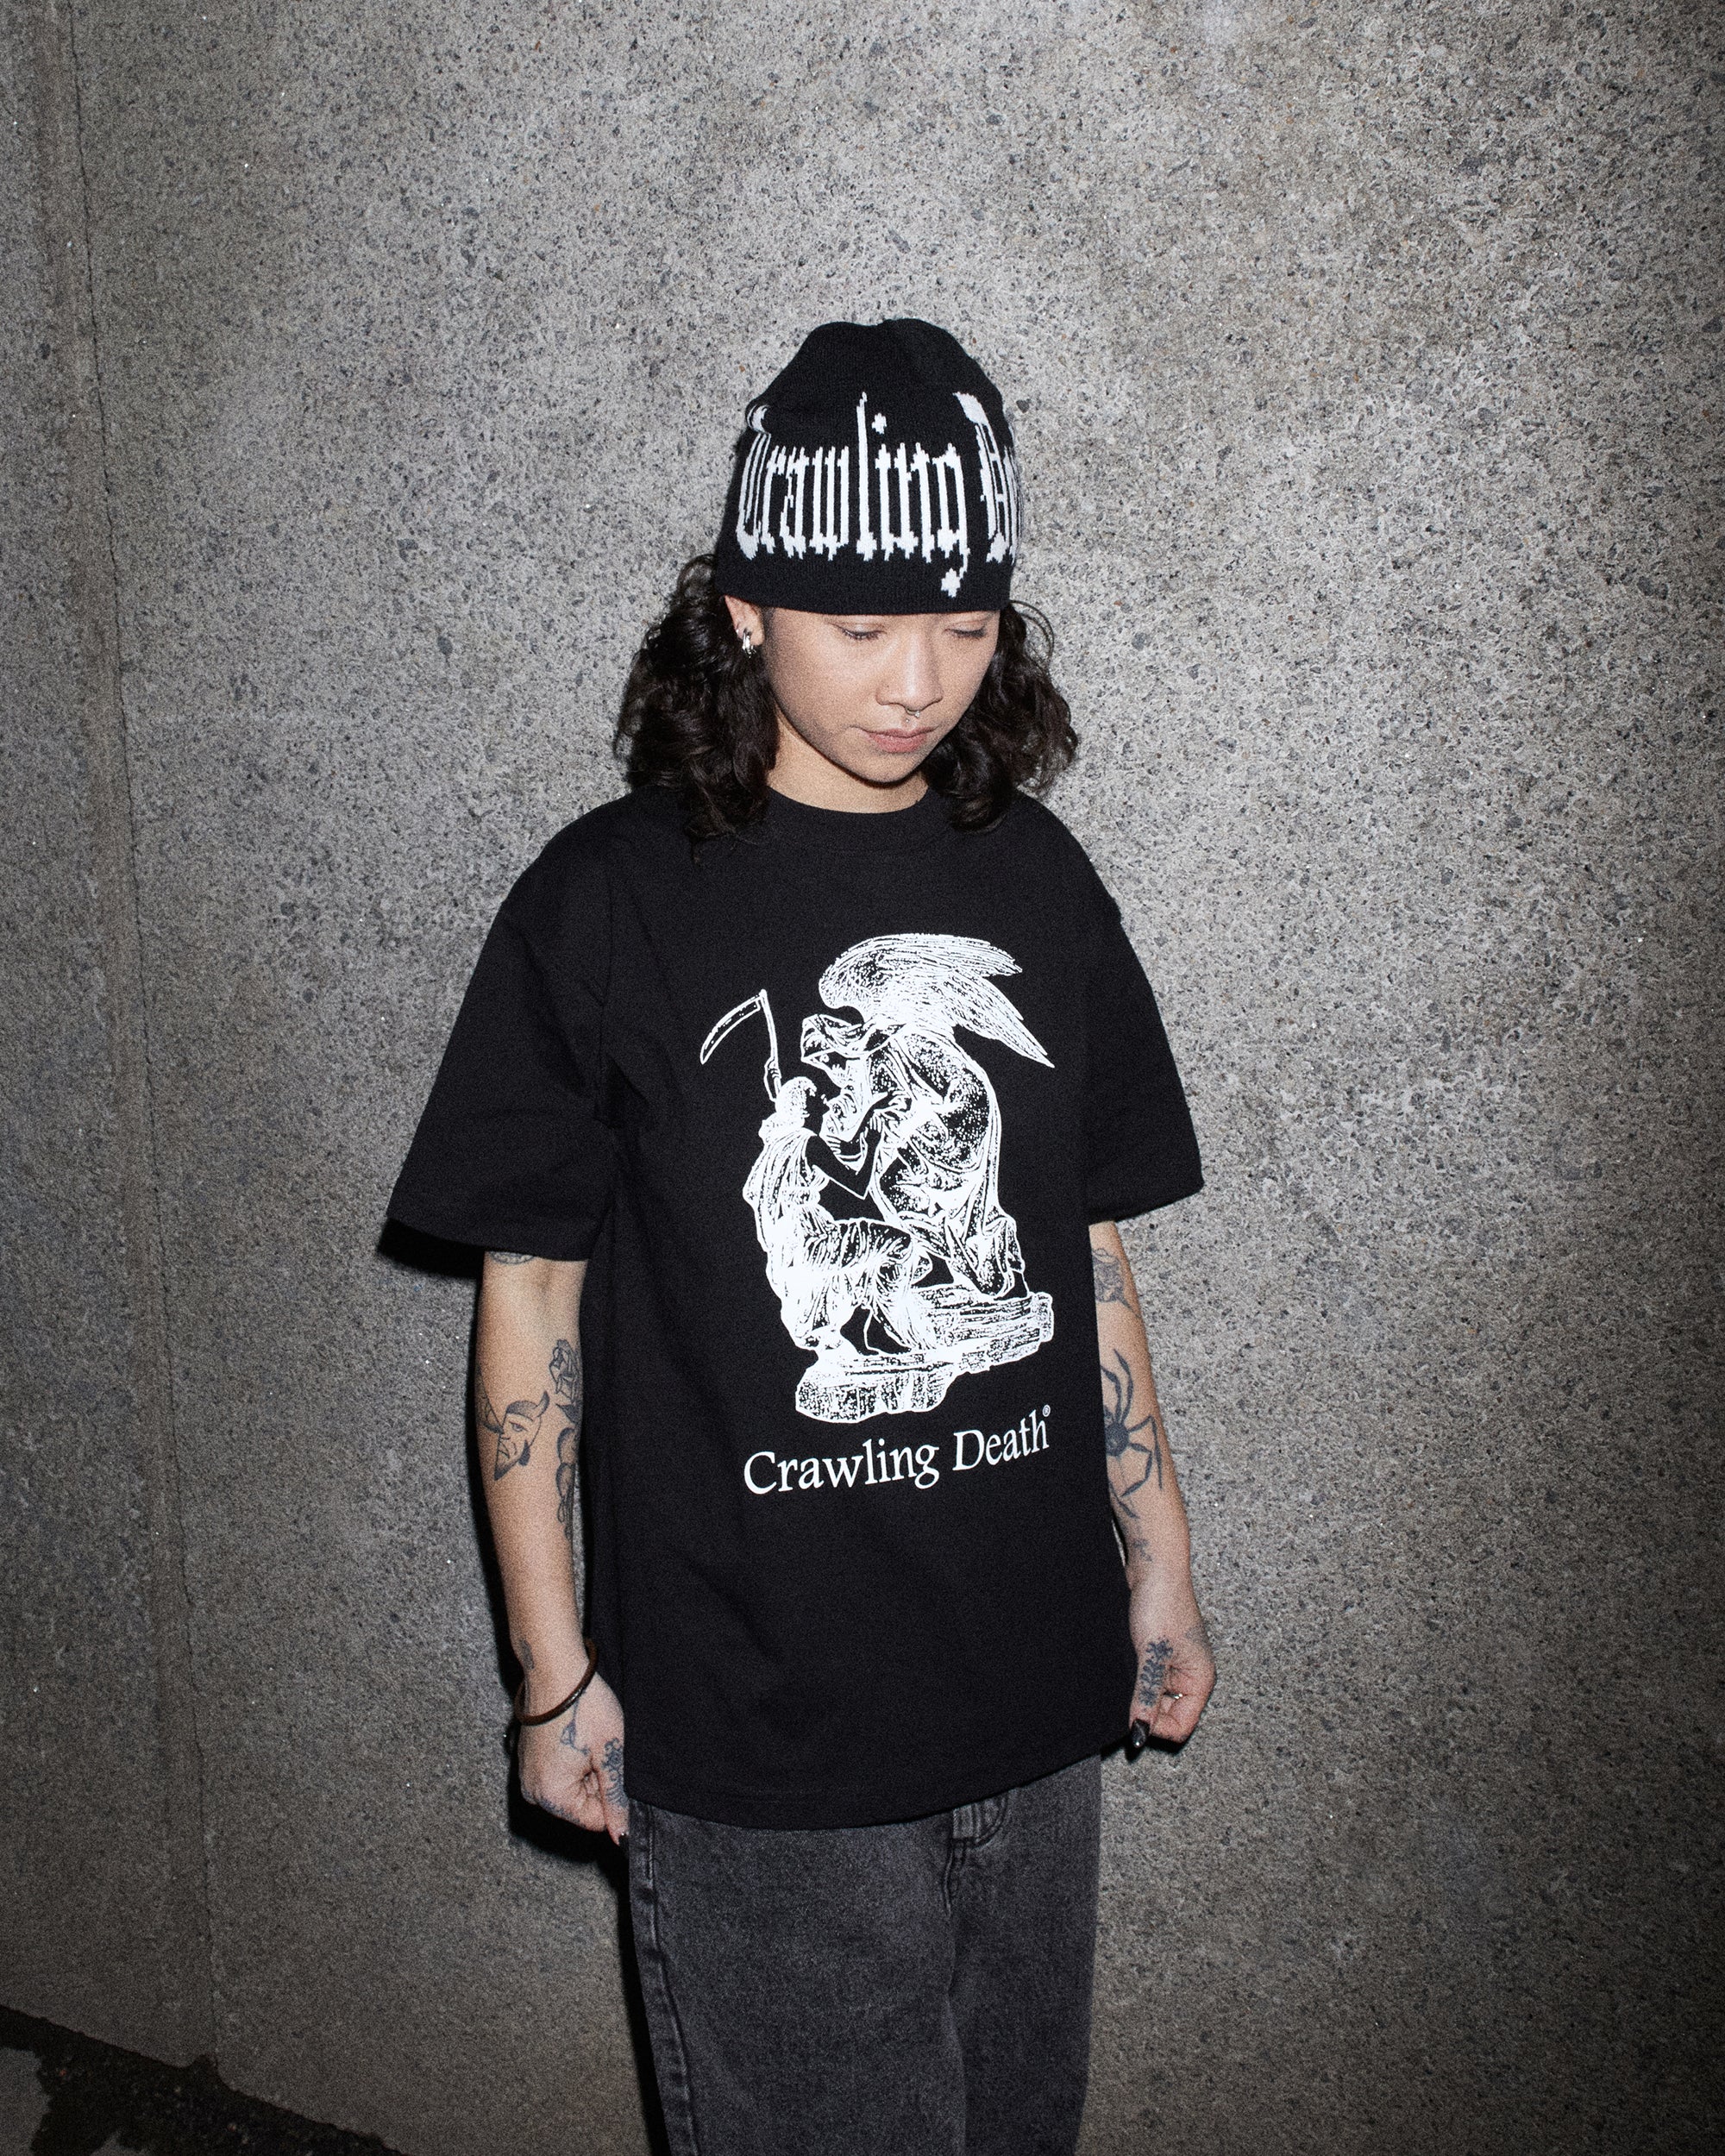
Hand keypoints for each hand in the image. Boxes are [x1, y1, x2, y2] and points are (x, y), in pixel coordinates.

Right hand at [518, 1673, 627, 1841]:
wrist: (555, 1670)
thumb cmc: (584, 1708)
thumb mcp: (610, 1754)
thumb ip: (616, 1799)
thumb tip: (622, 1838)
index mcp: (551, 1797)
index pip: (596, 1820)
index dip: (612, 1796)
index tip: (612, 1765)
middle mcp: (534, 1793)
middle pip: (583, 1805)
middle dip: (598, 1781)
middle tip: (600, 1748)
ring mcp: (529, 1777)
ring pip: (574, 1788)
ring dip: (588, 1769)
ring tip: (588, 1740)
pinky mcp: (530, 1761)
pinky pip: (561, 1774)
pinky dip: (575, 1760)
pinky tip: (578, 1736)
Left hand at [1125, 1573, 1214, 1749]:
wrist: (1153, 1567)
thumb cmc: (1162, 1605)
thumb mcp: (1151, 1657)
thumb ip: (1146, 1697)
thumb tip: (1139, 1734)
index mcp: (1200, 1680)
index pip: (1181, 1726)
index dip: (1157, 1727)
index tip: (1133, 1717)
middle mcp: (1190, 1675)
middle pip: (1167, 1713)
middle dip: (1146, 1708)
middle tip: (1127, 1692)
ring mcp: (1174, 1663)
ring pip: (1154, 1695)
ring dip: (1138, 1692)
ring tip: (1128, 1672)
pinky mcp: (1158, 1651)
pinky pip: (1146, 1677)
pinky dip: (1134, 1677)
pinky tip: (1125, 1665)